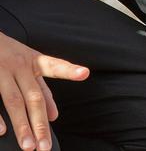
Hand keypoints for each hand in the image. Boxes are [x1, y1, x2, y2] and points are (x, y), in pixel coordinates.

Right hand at [0, 31, 88, 150]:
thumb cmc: (9, 55)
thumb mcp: (29, 65)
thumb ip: (42, 88)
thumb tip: (55, 116)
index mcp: (34, 61)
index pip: (54, 66)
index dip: (69, 70)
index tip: (85, 73)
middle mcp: (20, 66)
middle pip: (34, 96)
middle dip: (40, 123)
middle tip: (45, 147)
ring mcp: (2, 71)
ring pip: (14, 101)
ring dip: (22, 125)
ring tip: (29, 146)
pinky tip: (2, 131)